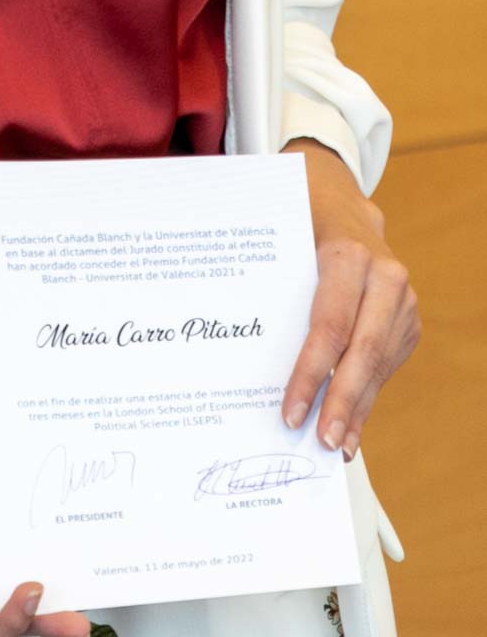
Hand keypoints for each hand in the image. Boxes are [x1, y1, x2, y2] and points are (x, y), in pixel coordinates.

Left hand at [281, 139, 420, 460]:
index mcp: (349, 253)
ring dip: (356, 408)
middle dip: (340, 403)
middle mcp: (385, 275)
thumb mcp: (279, 232)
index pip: (330, 327)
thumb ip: (267, 280)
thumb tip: (229, 342)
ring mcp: (402, 298)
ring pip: (378, 364)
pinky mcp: (407, 317)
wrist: (337, 192)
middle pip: (362, 353)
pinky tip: (350, 424)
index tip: (290, 412)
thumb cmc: (294, 215)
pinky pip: (387, 363)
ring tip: (334, 444)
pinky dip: (368, 396)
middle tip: (319, 441)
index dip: (310, 374)